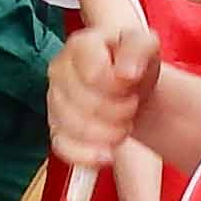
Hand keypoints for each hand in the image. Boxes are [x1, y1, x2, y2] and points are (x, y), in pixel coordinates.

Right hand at [47, 18, 159, 169]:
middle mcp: (60, 70)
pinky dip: (87, 155)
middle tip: (133, 105)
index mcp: (81, 46)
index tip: (131, 84)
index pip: (93, 74)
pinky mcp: (56, 128)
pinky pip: (63, 148)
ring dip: (108, 134)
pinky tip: (107, 153)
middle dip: (118, 111)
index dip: (118, 87)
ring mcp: (54, 101)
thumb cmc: (133, 63)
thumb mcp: (145, 46)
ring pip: (74, 128)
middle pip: (85, 103)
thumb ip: (139, 49)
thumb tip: (125, 72)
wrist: (130, 86)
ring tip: (124, 124)